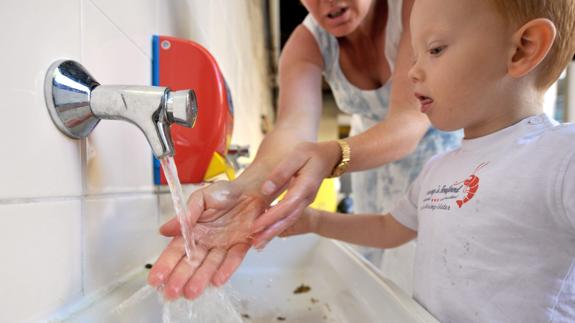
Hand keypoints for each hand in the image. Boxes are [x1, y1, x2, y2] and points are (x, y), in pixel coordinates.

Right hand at [147, 181, 266, 299]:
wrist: (252, 189)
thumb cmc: (226, 192)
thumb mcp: (202, 198)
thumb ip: (186, 214)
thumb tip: (164, 230)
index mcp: (194, 229)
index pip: (177, 250)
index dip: (166, 264)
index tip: (155, 279)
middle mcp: (207, 241)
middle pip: (191, 263)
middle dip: (180, 278)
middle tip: (171, 293)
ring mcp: (223, 245)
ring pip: (210, 265)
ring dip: (201, 279)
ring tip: (191, 293)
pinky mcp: (241, 246)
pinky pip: (233, 259)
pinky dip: (226, 270)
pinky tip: (217, 281)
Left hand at [252, 141, 339, 247]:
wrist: (327, 158)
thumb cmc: (311, 154)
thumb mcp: (296, 156)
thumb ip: (281, 172)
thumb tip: (266, 189)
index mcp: (305, 186)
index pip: (287, 205)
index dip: (271, 216)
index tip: (256, 224)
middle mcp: (306, 198)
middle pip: (288, 219)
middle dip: (271, 231)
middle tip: (255, 242)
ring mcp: (304, 203)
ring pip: (289, 221)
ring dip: (273, 233)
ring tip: (258, 243)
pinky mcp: (301, 204)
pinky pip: (290, 218)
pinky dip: (278, 227)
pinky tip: (266, 232)